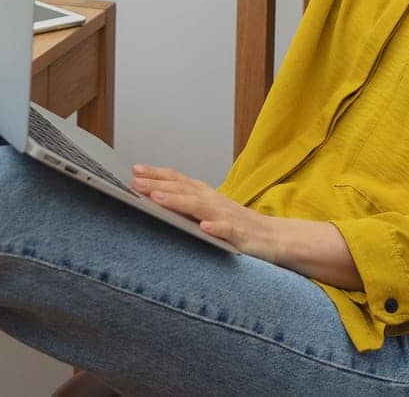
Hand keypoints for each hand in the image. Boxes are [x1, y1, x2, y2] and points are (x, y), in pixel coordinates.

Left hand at [131, 163, 282, 261]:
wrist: (273, 237)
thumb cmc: (236, 224)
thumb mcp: (207, 210)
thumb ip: (184, 204)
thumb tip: (152, 198)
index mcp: (205, 195)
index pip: (178, 180)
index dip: (157, 174)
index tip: (134, 170)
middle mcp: (213, 201)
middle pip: (183, 190)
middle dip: (158, 185)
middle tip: (136, 182)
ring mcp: (227, 217)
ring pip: (200, 207)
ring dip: (178, 201)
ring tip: (157, 198)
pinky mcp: (241, 236)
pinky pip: (228, 231)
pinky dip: (217, 228)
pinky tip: (205, 227)